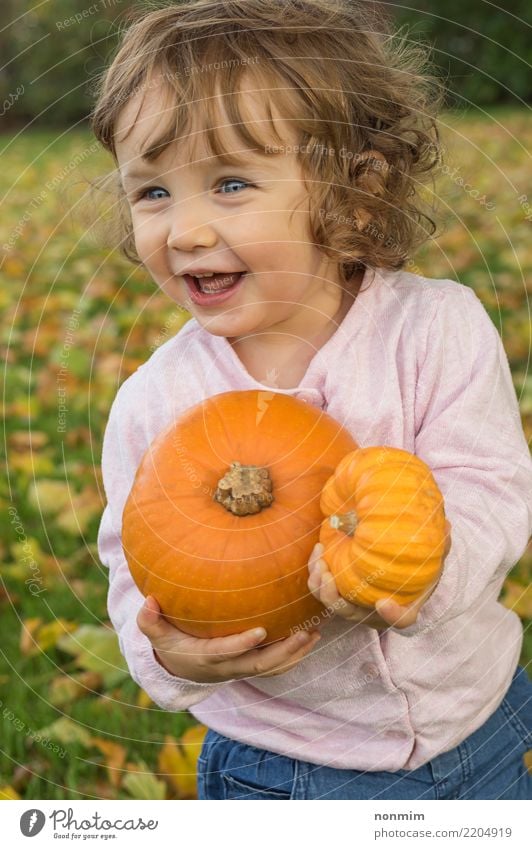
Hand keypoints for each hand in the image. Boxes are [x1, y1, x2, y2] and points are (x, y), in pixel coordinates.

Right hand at [136, 596, 321, 682]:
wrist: (181, 669)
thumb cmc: (170, 644)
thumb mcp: (155, 634)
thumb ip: (149, 620)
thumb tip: (148, 602)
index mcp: (205, 657)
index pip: (225, 653)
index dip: (242, 644)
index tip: (261, 631)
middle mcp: (227, 667)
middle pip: (259, 664)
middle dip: (284, 651)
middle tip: (305, 632)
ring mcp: (241, 669)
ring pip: (272, 667)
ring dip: (295, 653)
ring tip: (315, 633)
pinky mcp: (251, 666)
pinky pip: (276, 666)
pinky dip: (295, 656)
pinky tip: (311, 637)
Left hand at [307, 520, 451, 630]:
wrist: (398, 560)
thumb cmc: (416, 562)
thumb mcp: (432, 553)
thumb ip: (439, 544)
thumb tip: (446, 526)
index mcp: (403, 606)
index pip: (402, 620)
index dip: (393, 616)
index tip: (382, 602)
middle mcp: (376, 611)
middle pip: (352, 615)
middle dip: (335, 598)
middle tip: (328, 575)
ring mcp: (356, 604)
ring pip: (331, 604)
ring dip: (320, 586)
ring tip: (319, 561)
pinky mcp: (339, 590)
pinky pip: (322, 588)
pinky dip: (316, 572)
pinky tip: (318, 549)